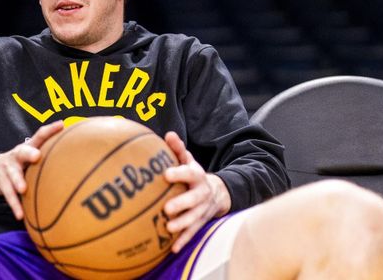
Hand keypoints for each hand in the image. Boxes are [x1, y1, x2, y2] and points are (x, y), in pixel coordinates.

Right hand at [0, 121, 63, 220]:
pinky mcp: (1, 182)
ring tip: (23, 189)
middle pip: (23, 152)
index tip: (62, 125)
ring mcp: (7, 168)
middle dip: (29, 153)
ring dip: (18, 181)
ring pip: (13, 175)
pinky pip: (8, 194)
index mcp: (28, 147)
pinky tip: (20, 215)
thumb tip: (77, 151)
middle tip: (36, 156)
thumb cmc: (22, 163)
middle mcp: (17, 155)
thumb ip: (48, 152)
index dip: (50, 130)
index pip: (39, 136)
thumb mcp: (31, 155)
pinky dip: (14, 205)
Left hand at [163, 131, 231, 252]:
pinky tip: (173, 248)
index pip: (189, 173)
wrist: (217, 192)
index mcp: (197, 176)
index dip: (179, 173)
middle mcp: (202, 193)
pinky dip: (184, 240)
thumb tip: (168, 134)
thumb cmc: (194, 175)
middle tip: (167, 208)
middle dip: (182, 203)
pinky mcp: (202, 222)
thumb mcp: (189, 161)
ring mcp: (203, 209)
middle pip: (194, 199)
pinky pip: (193, 232)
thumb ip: (178, 149)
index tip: (165, 174)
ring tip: (168, 228)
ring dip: (183, 224)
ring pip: (195, 218)